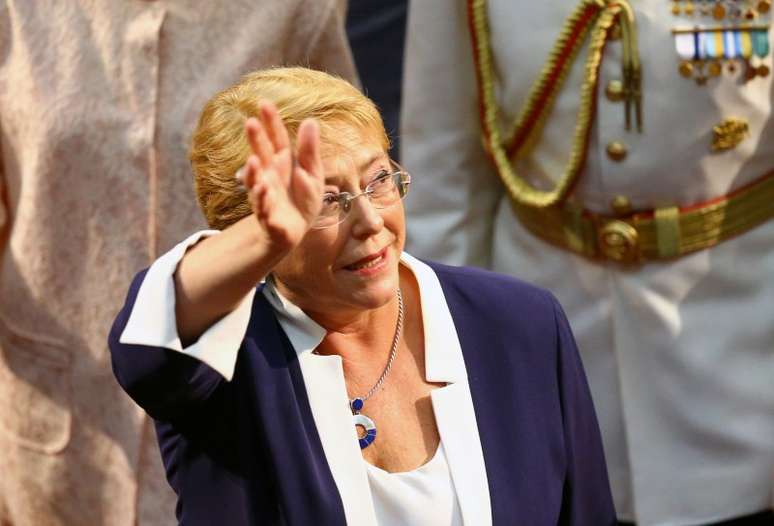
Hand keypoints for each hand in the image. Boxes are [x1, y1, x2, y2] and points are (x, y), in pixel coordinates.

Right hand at [239, 102, 323, 249]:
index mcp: (282, 162)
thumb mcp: (312, 172)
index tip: (264, 104)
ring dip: (253, 172)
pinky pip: (263, 207)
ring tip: (253, 159)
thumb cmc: (302, 198)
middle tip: (250, 122)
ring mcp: (266, 194)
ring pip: (256, 181)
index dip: (271, 123)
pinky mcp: (268, 216)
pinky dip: (262, 199)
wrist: (295, 229)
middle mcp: (269, 175)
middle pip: (262, 155)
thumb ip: (309, 150)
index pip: (277, 139)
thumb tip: (310, 120)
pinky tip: (262, 189)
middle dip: (256, 141)